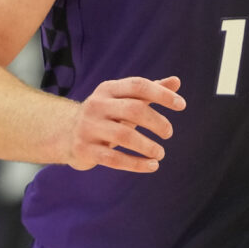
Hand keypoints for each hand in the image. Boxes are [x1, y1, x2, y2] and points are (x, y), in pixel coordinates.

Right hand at [63, 76, 183, 172]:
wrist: (66, 134)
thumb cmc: (106, 115)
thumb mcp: (124, 100)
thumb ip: (149, 91)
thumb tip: (176, 81)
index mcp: (108, 89)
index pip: (138, 85)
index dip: (162, 94)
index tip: (182, 105)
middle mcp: (97, 105)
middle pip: (133, 110)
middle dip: (157, 122)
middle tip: (169, 133)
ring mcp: (89, 127)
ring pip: (124, 136)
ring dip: (147, 146)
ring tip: (161, 153)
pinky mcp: (85, 149)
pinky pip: (114, 159)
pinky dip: (136, 164)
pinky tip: (152, 166)